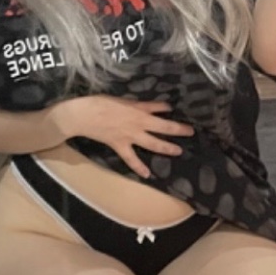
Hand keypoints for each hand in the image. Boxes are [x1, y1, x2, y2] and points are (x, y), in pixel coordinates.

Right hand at [52, 96, 194, 179]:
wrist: (84, 115)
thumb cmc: (102, 103)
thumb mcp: (124, 100)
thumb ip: (141, 105)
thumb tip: (158, 107)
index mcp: (139, 110)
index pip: (159, 109)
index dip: (169, 110)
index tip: (179, 112)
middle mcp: (139, 124)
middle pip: (163, 128)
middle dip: (178, 130)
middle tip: (191, 132)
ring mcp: (130, 137)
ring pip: (152, 144)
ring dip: (166, 148)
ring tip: (178, 152)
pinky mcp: (120, 146)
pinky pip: (131, 159)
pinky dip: (139, 167)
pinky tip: (147, 175)